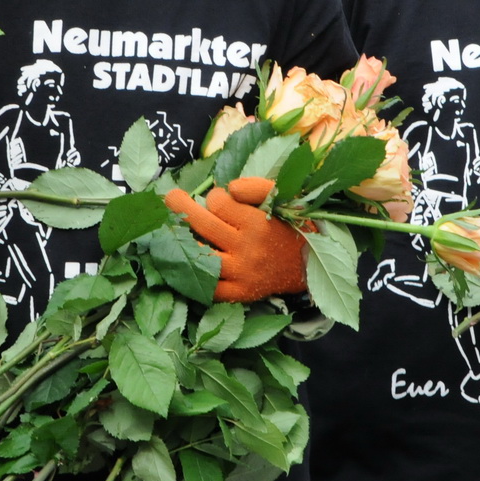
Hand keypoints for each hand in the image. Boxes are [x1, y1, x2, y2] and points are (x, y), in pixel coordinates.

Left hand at [165, 181, 307, 301]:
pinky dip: (193, 276)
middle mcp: (247, 249)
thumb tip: (228, 187)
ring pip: (199, 257)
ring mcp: (241, 274)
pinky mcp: (239, 293)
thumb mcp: (283, 200)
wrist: (310, 266)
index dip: (215, 196)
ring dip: (180, 240)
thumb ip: (257, 187)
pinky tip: (183, 262)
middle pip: (202, 225)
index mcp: (258, 223)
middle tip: (170, 197)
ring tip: (169, 228)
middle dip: (181, 206)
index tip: (219, 198)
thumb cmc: (293, 227)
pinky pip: (209, 288)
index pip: (219, 203)